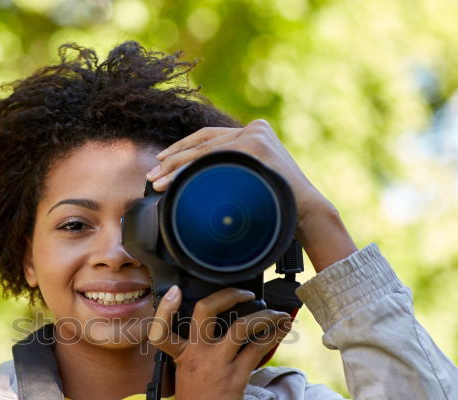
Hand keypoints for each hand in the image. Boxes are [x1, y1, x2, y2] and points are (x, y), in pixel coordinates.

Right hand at [143, 284, 290, 399]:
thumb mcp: (189, 381)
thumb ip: (200, 361)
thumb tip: (227, 347)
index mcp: (181, 356)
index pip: (162, 325)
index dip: (166, 306)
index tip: (174, 291)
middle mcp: (196, 355)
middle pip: (206, 309)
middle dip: (229, 294)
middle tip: (246, 293)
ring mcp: (215, 365)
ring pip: (241, 326)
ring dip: (265, 316)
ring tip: (277, 315)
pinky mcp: (234, 379)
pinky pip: (256, 348)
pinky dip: (272, 336)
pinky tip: (281, 332)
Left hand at [146, 120, 357, 271]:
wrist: (304, 213)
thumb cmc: (276, 206)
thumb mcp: (249, 183)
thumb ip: (230, 174)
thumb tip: (197, 182)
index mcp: (254, 134)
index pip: (209, 137)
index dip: (182, 149)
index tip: (161, 161)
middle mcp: (255, 129)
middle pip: (204, 142)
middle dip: (174, 160)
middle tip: (153, 175)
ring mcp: (256, 135)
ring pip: (206, 150)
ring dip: (178, 167)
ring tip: (160, 182)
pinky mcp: (256, 144)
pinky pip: (215, 157)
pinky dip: (193, 170)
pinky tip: (178, 180)